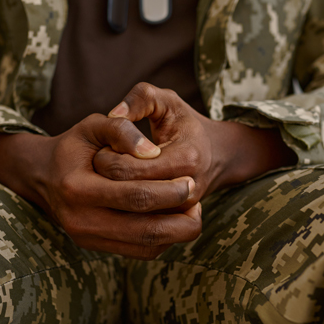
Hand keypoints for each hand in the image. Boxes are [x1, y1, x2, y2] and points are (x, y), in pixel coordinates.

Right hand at [0, 114, 201, 259]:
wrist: (45, 175)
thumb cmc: (74, 147)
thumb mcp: (92, 125)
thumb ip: (120, 130)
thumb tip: (152, 152)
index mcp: (78, 188)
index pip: (134, 196)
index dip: (168, 191)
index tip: (190, 181)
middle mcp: (80, 221)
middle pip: (145, 230)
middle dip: (180, 217)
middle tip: (196, 197)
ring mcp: (88, 238)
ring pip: (146, 246)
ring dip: (177, 232)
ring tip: (193, 210)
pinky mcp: (96, 246)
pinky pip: (139, 252)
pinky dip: (163, 239)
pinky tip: (173, 219)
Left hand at [94, 83, 297, 210]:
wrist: (218, 154)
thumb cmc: (186, 123)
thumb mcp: (167, 101)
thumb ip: (140, 99)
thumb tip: (113, 114)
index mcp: (184, 158)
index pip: (127, 170)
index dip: (106, 158)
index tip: (105, 147)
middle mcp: (186, 191)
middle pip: (128, 196)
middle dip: (106, 179)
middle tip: (105, 162)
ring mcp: (181, 210)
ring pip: (133, 215)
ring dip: (114, 196)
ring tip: (115, 175)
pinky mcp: (176, 221)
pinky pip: (141, 224)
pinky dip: (124, 209)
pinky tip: (123, 189)